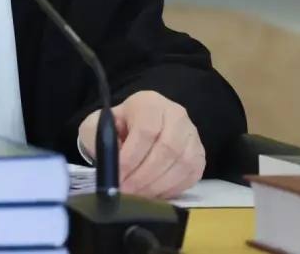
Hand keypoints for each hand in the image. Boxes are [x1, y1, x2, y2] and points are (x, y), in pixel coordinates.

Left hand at [77, 90, 204, 198]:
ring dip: (157, 186)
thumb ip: (102, 141)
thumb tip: (112, 164)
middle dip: (143, 176)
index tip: (117, 177)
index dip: (132, 157)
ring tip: (137, 196)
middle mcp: (176, 115)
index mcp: (149, 103)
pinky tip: (153, 195)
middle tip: (126, 192)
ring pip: (181, 164)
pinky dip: (171, 189)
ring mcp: (191, 135)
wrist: (135, 128)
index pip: (146, 130)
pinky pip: (190, 176)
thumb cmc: (117, 128)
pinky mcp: (199, 155)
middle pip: (167, 149)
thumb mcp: (99, 127)